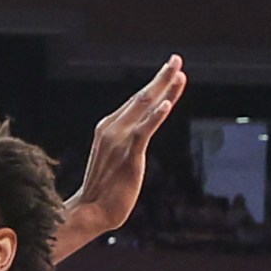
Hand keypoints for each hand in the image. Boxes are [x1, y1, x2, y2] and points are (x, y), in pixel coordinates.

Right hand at [66, 55, 187, 243]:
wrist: (91, 212)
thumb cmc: (105, 190)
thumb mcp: (115, 158)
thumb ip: (127, 144)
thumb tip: (139, 137)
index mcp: (109, 127)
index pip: (137, 102)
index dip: (156, 85)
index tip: (171, 72)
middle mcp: (113, 128)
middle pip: (142, 97)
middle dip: (161, 77)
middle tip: (177, 59)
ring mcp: (120, 141)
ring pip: (145, 108)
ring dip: (163, 88)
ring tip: (179, 73)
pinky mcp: (129, 156)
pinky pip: (144, 131)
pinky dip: (155, 116)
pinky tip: (166, 103)